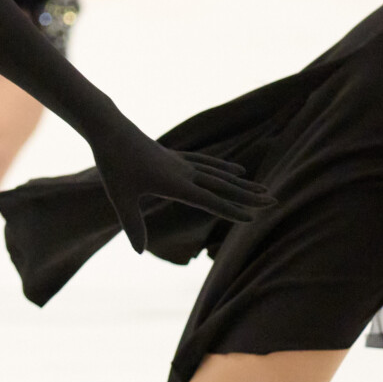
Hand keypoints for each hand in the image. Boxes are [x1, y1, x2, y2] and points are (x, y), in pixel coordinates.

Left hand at [92, 128, 272, 251]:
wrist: (109, 129)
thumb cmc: (113, 165)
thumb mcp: (120, 197)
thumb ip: (132, 224)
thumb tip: (139, 252)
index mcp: (175, 184)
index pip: (209, 201)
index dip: (231, 211)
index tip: (253, 218)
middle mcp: (184, 172)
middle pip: (223, 186)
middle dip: (248, 196)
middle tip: (273, 202)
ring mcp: (181, 162)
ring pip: (219, 174)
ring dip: (242, 183)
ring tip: (263, 188)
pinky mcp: (175, 156)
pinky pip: (206, 163)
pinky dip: (224, 168)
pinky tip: (236, 171)